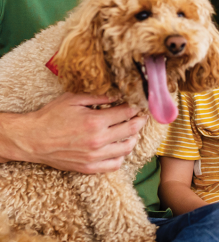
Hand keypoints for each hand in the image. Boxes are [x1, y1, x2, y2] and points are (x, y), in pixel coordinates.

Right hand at [2, 92, 147, 173]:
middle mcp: (97, 141)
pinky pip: (114, 165)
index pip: (127, 113)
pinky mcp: (88, 168)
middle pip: (132, 130)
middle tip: (141, 115)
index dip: (136, 107)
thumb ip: (99, 97)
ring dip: (133, 138)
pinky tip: (119, 147)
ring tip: (132, 131)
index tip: (139, 103)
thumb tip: (119, 94)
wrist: (32, 140)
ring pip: (127, 149)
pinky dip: (121, 156)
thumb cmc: (51, 116)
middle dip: (140, 120)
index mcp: (95, 121)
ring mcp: (94, 157)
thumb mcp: (75, 99)